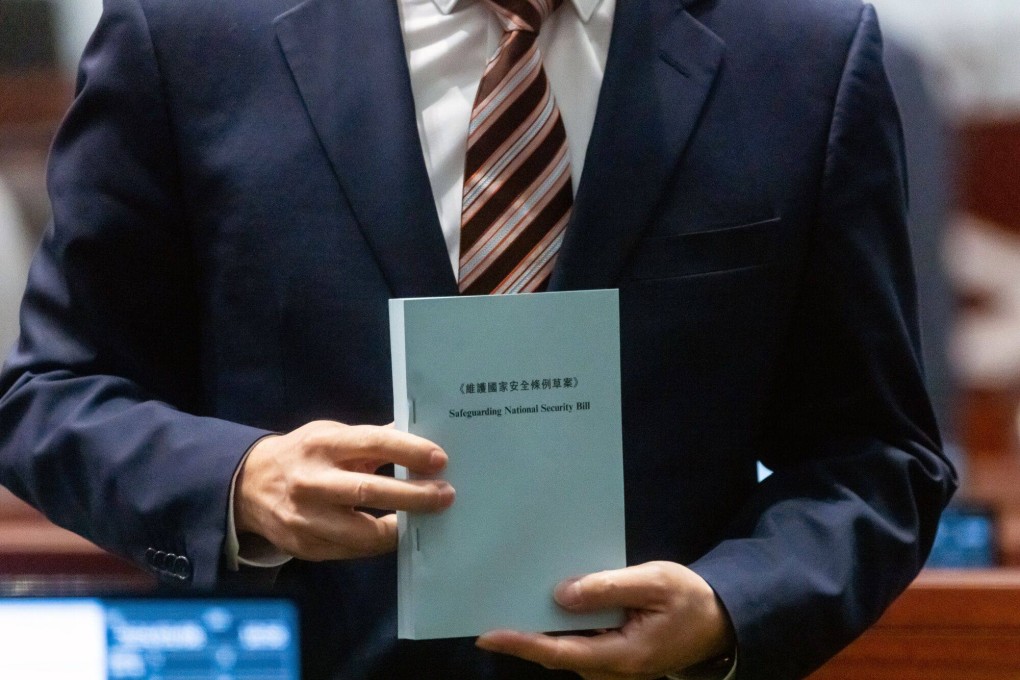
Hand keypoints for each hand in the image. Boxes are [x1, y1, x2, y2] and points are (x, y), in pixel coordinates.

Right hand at [234, 421, 454, 560]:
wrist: (248, 485)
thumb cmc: (304, 454)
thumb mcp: (331, 435)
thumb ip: (370, 439)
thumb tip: (418, 435)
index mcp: (322, 445)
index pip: (372, 443)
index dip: (409, 451)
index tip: (440, 460)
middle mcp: (311, 481)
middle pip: (368, 491)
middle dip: (413, 496)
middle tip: (445, 495)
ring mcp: (306, 518)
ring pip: (362, 532)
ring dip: (399, 528)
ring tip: (424, 519)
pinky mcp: (305, 546)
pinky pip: (352, 551)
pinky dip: (378, 544)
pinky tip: (397, 533)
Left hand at [476, 561, 734, 679]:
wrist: (720, 620)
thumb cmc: (689, 599)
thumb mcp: (653, 582)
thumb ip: (608, 588)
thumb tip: (560, 594)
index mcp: (622, 655)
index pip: (558, 653)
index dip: (521, 644)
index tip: (487, 635)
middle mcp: (612, 668)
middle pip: (556, 652)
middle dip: (523, 632)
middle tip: (491, 602)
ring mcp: (612, 664)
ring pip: (566, 647)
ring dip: (540, 626)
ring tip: (511, 594)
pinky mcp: (614, 654)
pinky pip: (580, 641)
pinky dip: (560, 624)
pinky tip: (548, 598)